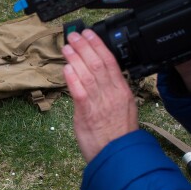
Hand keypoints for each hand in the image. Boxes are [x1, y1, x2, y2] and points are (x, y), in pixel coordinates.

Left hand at [62, 29, 138, 161]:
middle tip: (74, 35)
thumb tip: (101, 79)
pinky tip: (66, 68)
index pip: (111, 61)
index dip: (99, 45)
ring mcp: (100, 102)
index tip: (90, 34)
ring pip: (88, 73)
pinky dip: (72, 77)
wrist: (117, 155)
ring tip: (67, 47)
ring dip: (75, 58)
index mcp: (122, 91)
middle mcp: (112, 93)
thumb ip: (112, 93)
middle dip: (85, 46)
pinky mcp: (87, 113)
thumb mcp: (124, 109)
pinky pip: (79, 91)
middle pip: (98, 63)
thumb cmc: (118, 135)